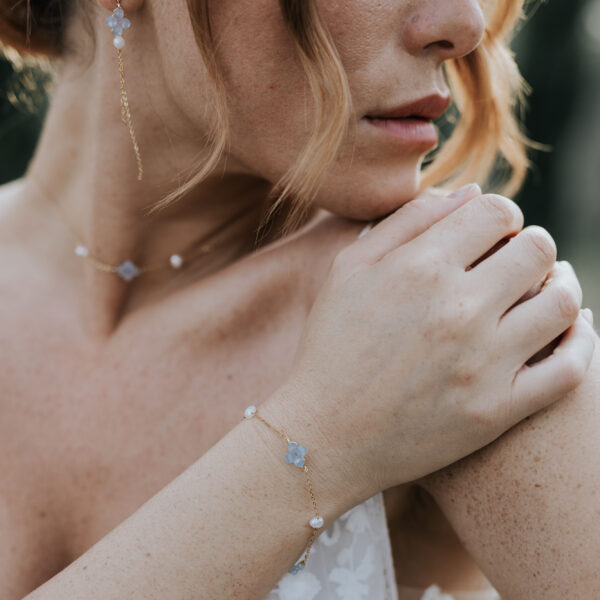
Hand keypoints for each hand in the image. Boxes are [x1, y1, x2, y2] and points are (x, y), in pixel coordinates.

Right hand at [281, 184, 595, 500]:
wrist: (325, 433)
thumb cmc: (331, 345)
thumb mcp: (348, 269)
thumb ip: (407, 221)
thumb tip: (472, 192)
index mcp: (419, 268)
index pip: (497, 212)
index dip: (501, 214)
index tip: (491, 232)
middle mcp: (457, 310)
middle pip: (538, 250)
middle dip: (532, 244)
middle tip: (516, 260)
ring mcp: (481, 364)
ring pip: (563, 303)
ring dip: (563, 285)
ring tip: (545, 288)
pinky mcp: (496, 411)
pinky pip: (569, 368)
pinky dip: (581, 341)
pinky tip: (569, 330)